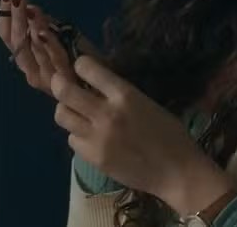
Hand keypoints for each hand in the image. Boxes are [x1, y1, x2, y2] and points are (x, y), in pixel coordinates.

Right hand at [0, 0, 98, 96]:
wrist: (102, 84)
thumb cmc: (77, 57)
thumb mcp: (57, 36)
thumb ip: (41, 23)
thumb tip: (24, 4)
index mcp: (26, 59)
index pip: (8, 37)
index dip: (5, 15)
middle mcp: (31, 70)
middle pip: (18, 42)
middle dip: (15, 17)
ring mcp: (47, 77)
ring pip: (34, 49)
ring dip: (30, 26)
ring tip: (28, 8)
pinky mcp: (65, 78)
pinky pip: (55, 57)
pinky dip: (48, 43)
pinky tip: (43, 30)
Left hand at [51, 56, 233, 215]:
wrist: (177, 172)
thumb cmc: (169, 134)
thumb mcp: (146, 102)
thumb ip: (119, 93)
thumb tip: (93, 82)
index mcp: (125, 94)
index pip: (87, 67)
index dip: (80, 65)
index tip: (81, 68)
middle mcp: (106, 113)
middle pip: (63, 90)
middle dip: (59, 83)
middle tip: (62, 84)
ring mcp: (97, 137)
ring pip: (61, 115)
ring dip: (66, 110)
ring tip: (77, 113)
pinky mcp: (93, 157)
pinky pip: (72, 139)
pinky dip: (77, 136)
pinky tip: (90, 137)